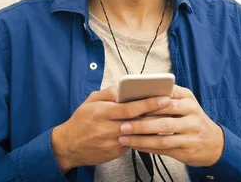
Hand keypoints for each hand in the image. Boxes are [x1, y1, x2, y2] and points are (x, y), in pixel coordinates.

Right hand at [51, 86, 171, 172]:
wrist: (68, 146)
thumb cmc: (81, 120)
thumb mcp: (90, 101)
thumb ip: (108, 93)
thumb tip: (125, 87)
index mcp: (102, 112)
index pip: (129, 107)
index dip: (148, 103)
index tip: (163, 98)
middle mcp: (107, 128)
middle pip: (137, 121)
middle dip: (156, 114)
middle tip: (172, 107)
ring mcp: (112, 143)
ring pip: (138, 134)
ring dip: (153, 127)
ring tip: (168, 118)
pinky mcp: (114, 153)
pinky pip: (132, 144)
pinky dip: (143, 137)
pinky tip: (153, 131)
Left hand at [116, 85, 223, 166]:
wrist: (215, 143)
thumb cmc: (192, 119)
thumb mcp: (186, 102)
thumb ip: (168, 96)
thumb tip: (140, 93)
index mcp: (188, 99)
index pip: (165, 98)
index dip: (146, 102)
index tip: (128, 103)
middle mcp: (191, 115)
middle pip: (163, 118)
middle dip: (141, 121)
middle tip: (122, 122)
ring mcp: (190, 134)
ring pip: (161, 137)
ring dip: (140, 137)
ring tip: (124, 136)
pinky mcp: (186, 150)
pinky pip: (163, 149)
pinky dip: (146, 147)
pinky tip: (134, 145)